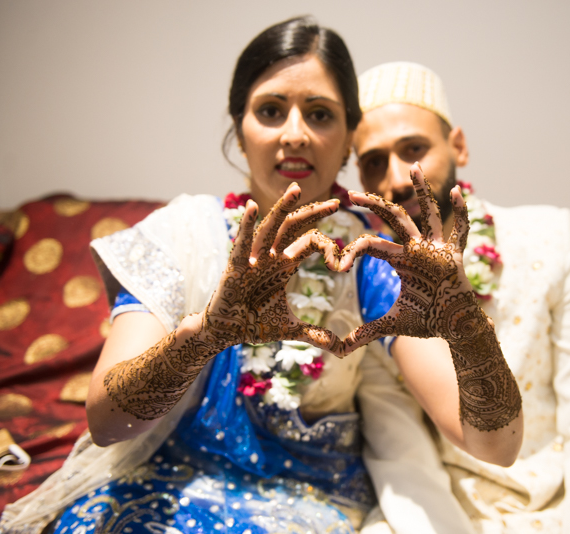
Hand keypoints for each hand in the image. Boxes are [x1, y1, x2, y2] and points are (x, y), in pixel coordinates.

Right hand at [203, 183, 344, 356]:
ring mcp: (252, 258)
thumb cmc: (254, 323)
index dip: (328, 244)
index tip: (344, 257)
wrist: (225, 332)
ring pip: (270, 228)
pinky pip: (242, 243)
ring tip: (296, 189)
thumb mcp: (290, 329)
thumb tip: (343, 350)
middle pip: (294, 227)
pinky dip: (246, 225)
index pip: (309, 242)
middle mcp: (270, 256)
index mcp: (283, 264)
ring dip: (283, 208)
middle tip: (337, 202)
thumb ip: (317, 335)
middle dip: (314, 213)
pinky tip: (252, 207)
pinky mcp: (235, 267)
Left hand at [338, 162, 474, 350]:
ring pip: (427, 214)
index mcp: (400, 260)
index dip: (352, 251)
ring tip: (414, 167)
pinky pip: (460, 229)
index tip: (336, 262)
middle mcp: (417, 249)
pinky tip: (457, 190)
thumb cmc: (426, 320)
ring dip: (421, 191)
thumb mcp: (392, 324)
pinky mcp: (456, 255)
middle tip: (351, 192)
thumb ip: (365, 333)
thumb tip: (338, 350)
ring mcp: (438, 249)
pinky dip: (461, 211)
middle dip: (373, 204)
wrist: (455, 327)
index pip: (370, 245)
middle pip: (394, 218)